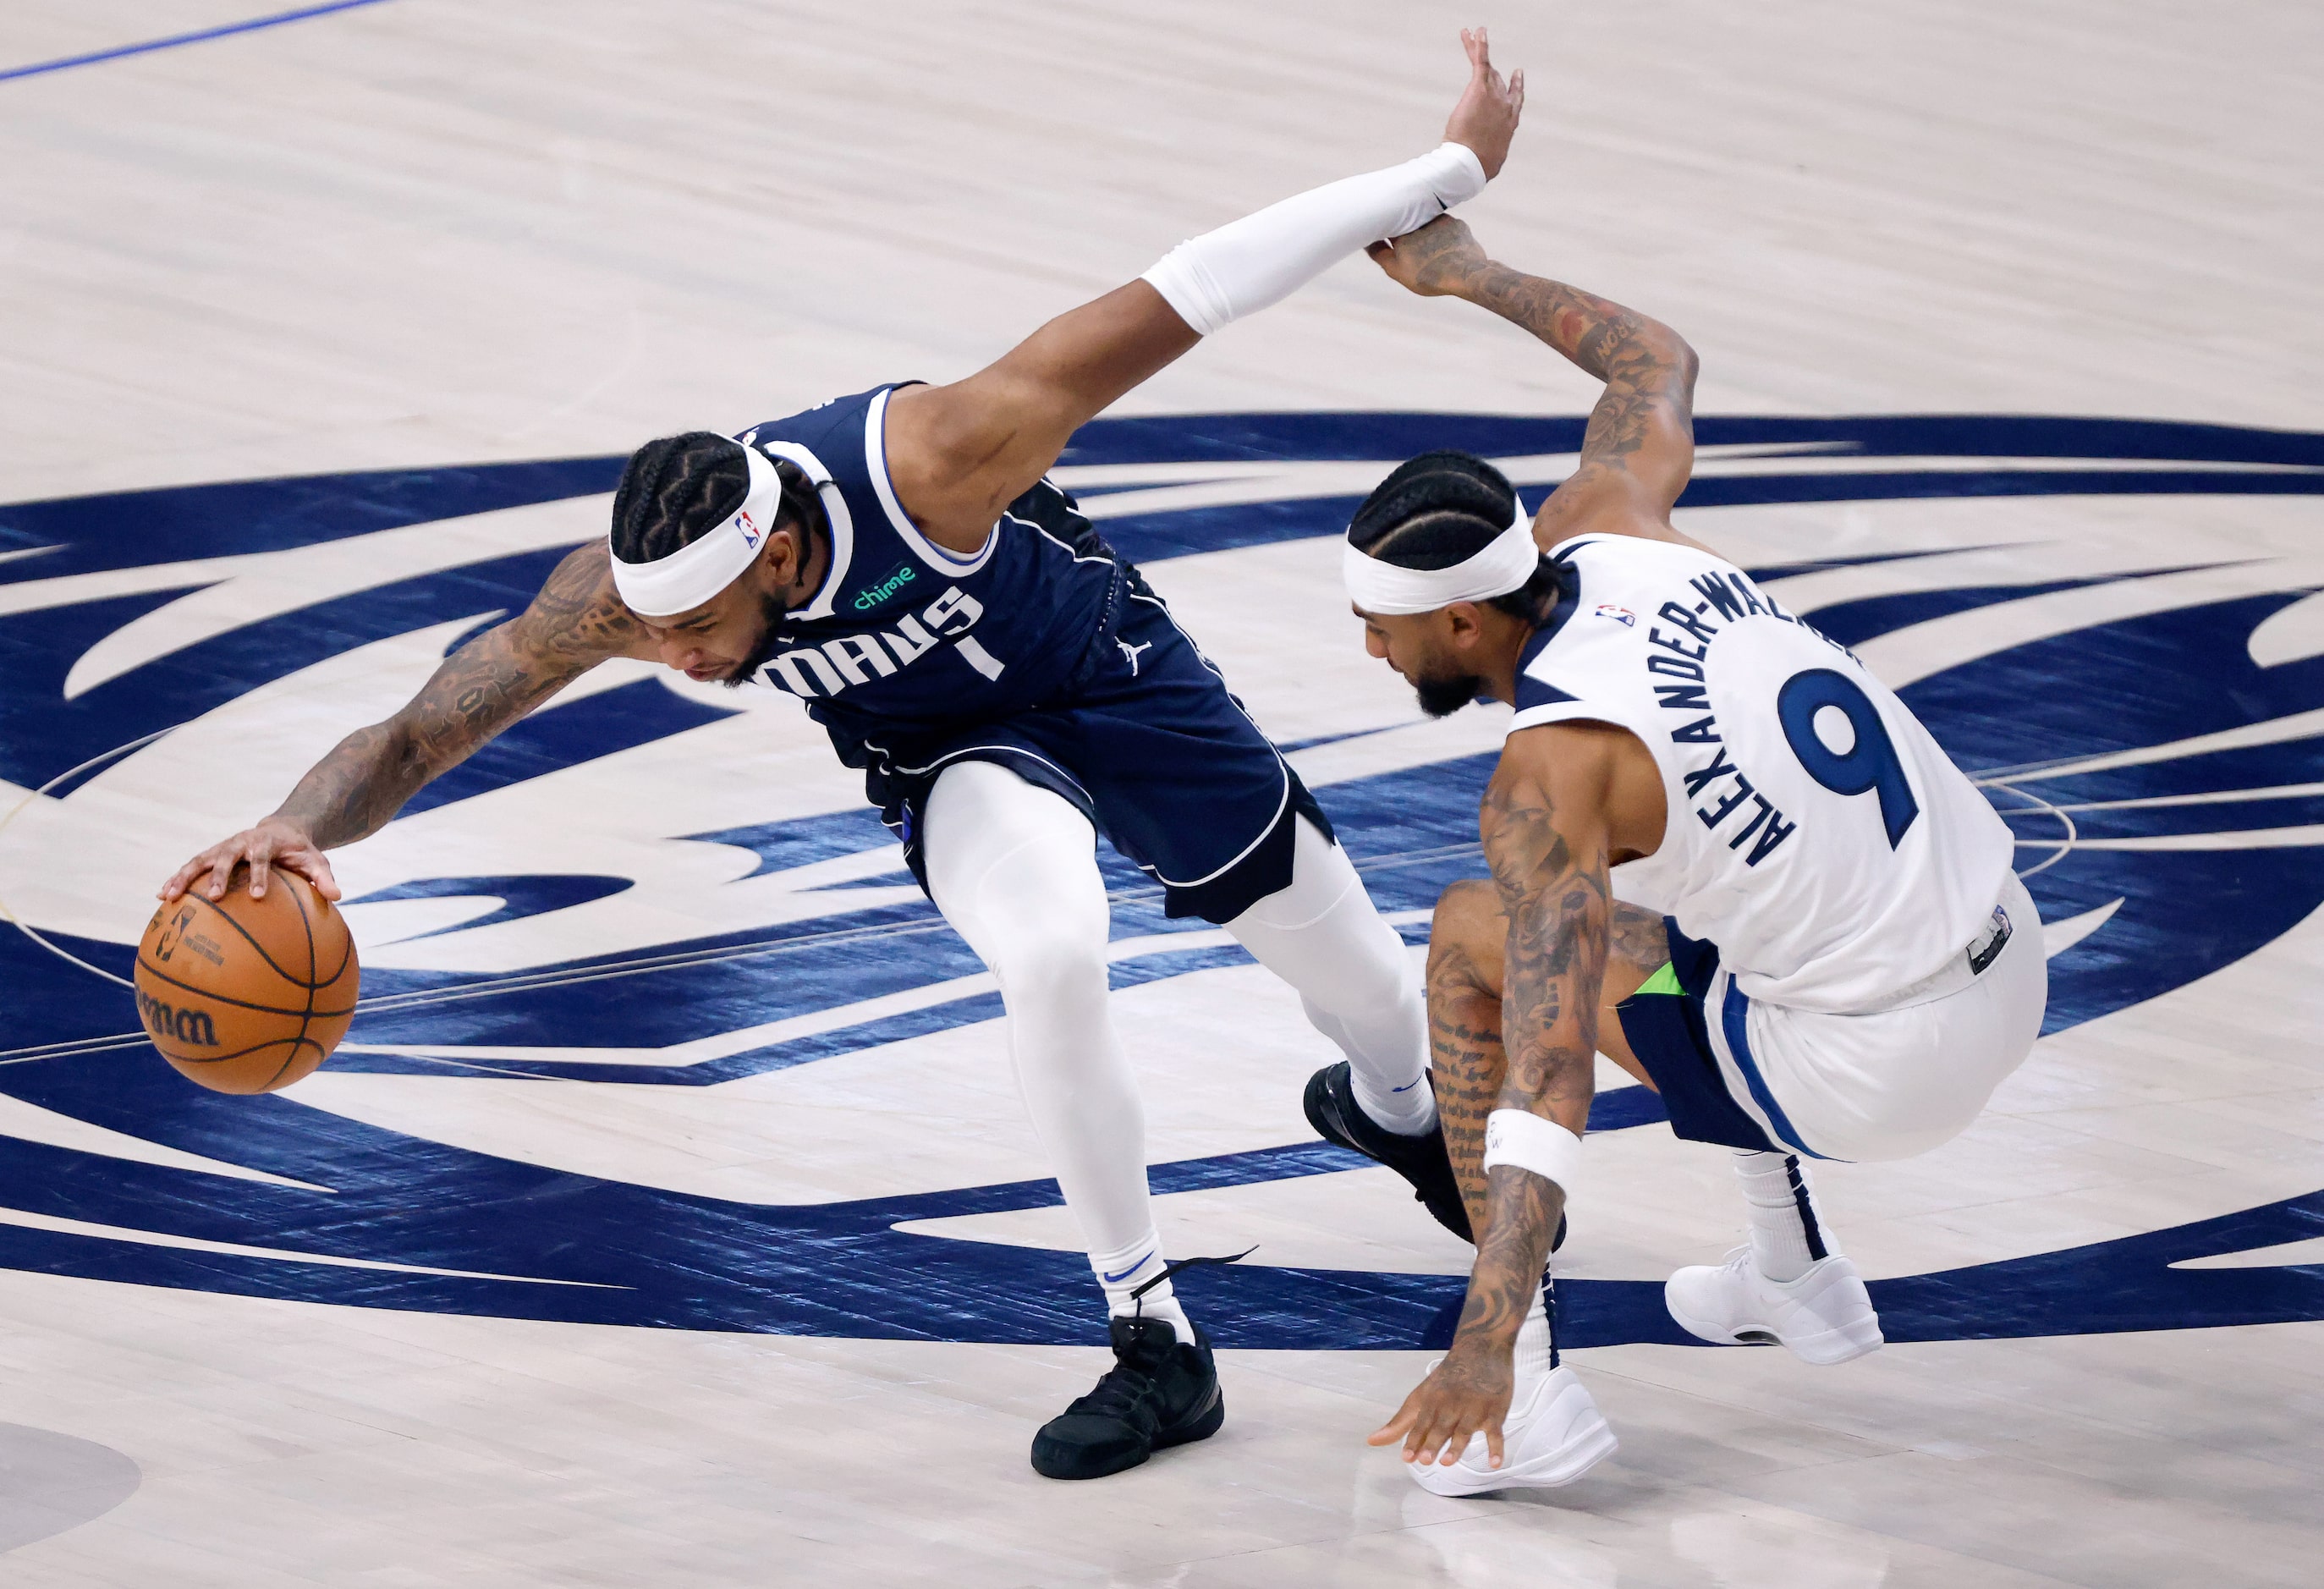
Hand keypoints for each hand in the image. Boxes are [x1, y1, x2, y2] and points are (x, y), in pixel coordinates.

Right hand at [161, 817, 340, 903]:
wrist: (282, 830)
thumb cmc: (300, 851)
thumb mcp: (316, 861)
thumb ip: (323, 877)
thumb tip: (337, 897)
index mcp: (266, 842)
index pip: (261, 857)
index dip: (259, 875)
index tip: (258, 897)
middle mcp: (241, 842)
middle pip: (226, 856)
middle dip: (218, 876)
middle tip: (213, 897)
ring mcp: (223, 847)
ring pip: (199, 860)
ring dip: (183, 877)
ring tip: (167, 897)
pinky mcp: (211, 854)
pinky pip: (190, 867)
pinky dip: (176, 879)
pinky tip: (161, 897)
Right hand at [1366, 214, 1488, 296]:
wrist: (1465, 274)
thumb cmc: (1428, 274)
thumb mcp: (1396, 270)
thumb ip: (1379, 253)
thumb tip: (1368, 241)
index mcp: (1402, 229)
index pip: (1388, 222)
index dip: (1385, 228)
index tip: (1383, 235)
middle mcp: (1421, 219)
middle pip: (1408, 221)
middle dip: (1406, 231)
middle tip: (1409, 249)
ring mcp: (1442, 220)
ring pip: (1428, 223)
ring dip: (1426, 233)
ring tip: (1430, 252)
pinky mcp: (1458, 225)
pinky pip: (1446, 227)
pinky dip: (1442, 235)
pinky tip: (1444, 250)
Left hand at [1367, 1341, 1513, 1469]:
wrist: (1480, 1349)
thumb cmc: (1447, 1379)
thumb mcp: (1421, 1396)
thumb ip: (1400, 1422)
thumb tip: (1372, 1441)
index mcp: (1432, 1401)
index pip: (1421, 1423)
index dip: (1414, 1440)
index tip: (1406, 1457)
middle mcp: (1452, 1405)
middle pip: (1441, 1427)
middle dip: (1433, 1442)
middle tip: (1425, 1460)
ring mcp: (1474, 1409)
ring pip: (1465, 1430)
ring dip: (1457, 1445)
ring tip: (1448, 1461)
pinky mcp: (1495, 1412)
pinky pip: (1497, 1432)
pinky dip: (1497, 1448)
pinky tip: (1495, 1463)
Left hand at [1442, 27, 1523, 179]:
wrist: (1471, 164)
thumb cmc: (1477, 168)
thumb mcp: (1489, 163)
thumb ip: (1489, 159)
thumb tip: (1483, 173)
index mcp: (1509, 123)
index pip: (1514, 100)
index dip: (1515, 87)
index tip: (1518, 75)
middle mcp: (1505, 105)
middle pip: (1500, 81)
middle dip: (1492, 69)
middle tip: (1482, 54)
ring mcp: (1494, 95)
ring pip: (1488, 66)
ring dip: (1479, 48)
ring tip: (1472, 33)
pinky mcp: (1479, 88)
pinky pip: (1481, 60)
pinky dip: (1479, 45)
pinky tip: (1477, 32)